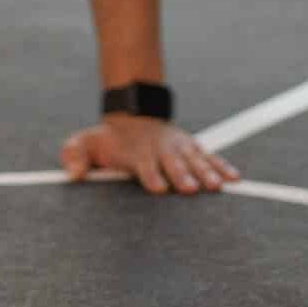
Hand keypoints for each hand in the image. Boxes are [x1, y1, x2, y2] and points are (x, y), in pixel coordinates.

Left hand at [59, 115, 240, 195]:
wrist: (133, 116)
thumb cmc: (108, 139)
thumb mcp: (86, 142)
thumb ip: (75, 154)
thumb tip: (72, 173)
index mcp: (137, 153)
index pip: (144, 165)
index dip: (150, 175)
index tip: (158, 187)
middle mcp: (161, 151)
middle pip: (173, 164)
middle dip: (182, 176)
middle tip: (191, 189)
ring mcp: (179, 149)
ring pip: (195, 160)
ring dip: (206, 173)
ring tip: (217, 186)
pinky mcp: (192, 149)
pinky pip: (210, 157)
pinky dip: (222, 166)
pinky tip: (235, 178)